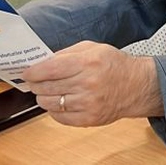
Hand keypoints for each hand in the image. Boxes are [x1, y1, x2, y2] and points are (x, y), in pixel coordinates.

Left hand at [21, 41, 162, 126]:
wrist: (137, 86)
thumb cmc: (114, 65)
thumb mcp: (94, 48)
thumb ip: (67, 52)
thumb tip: (41, 62)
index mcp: (88, 62)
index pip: (49, 69)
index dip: (33, 72)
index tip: (27, 73)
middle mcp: (88, 83)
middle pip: (46, 87)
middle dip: (36, 84)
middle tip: (36, 82)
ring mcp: (88, 103)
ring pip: (49, 103)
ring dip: (44, 97)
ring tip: (50, 92)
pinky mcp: (89, 119)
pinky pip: (59, 117)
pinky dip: (55, 110)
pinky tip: (61, 102)